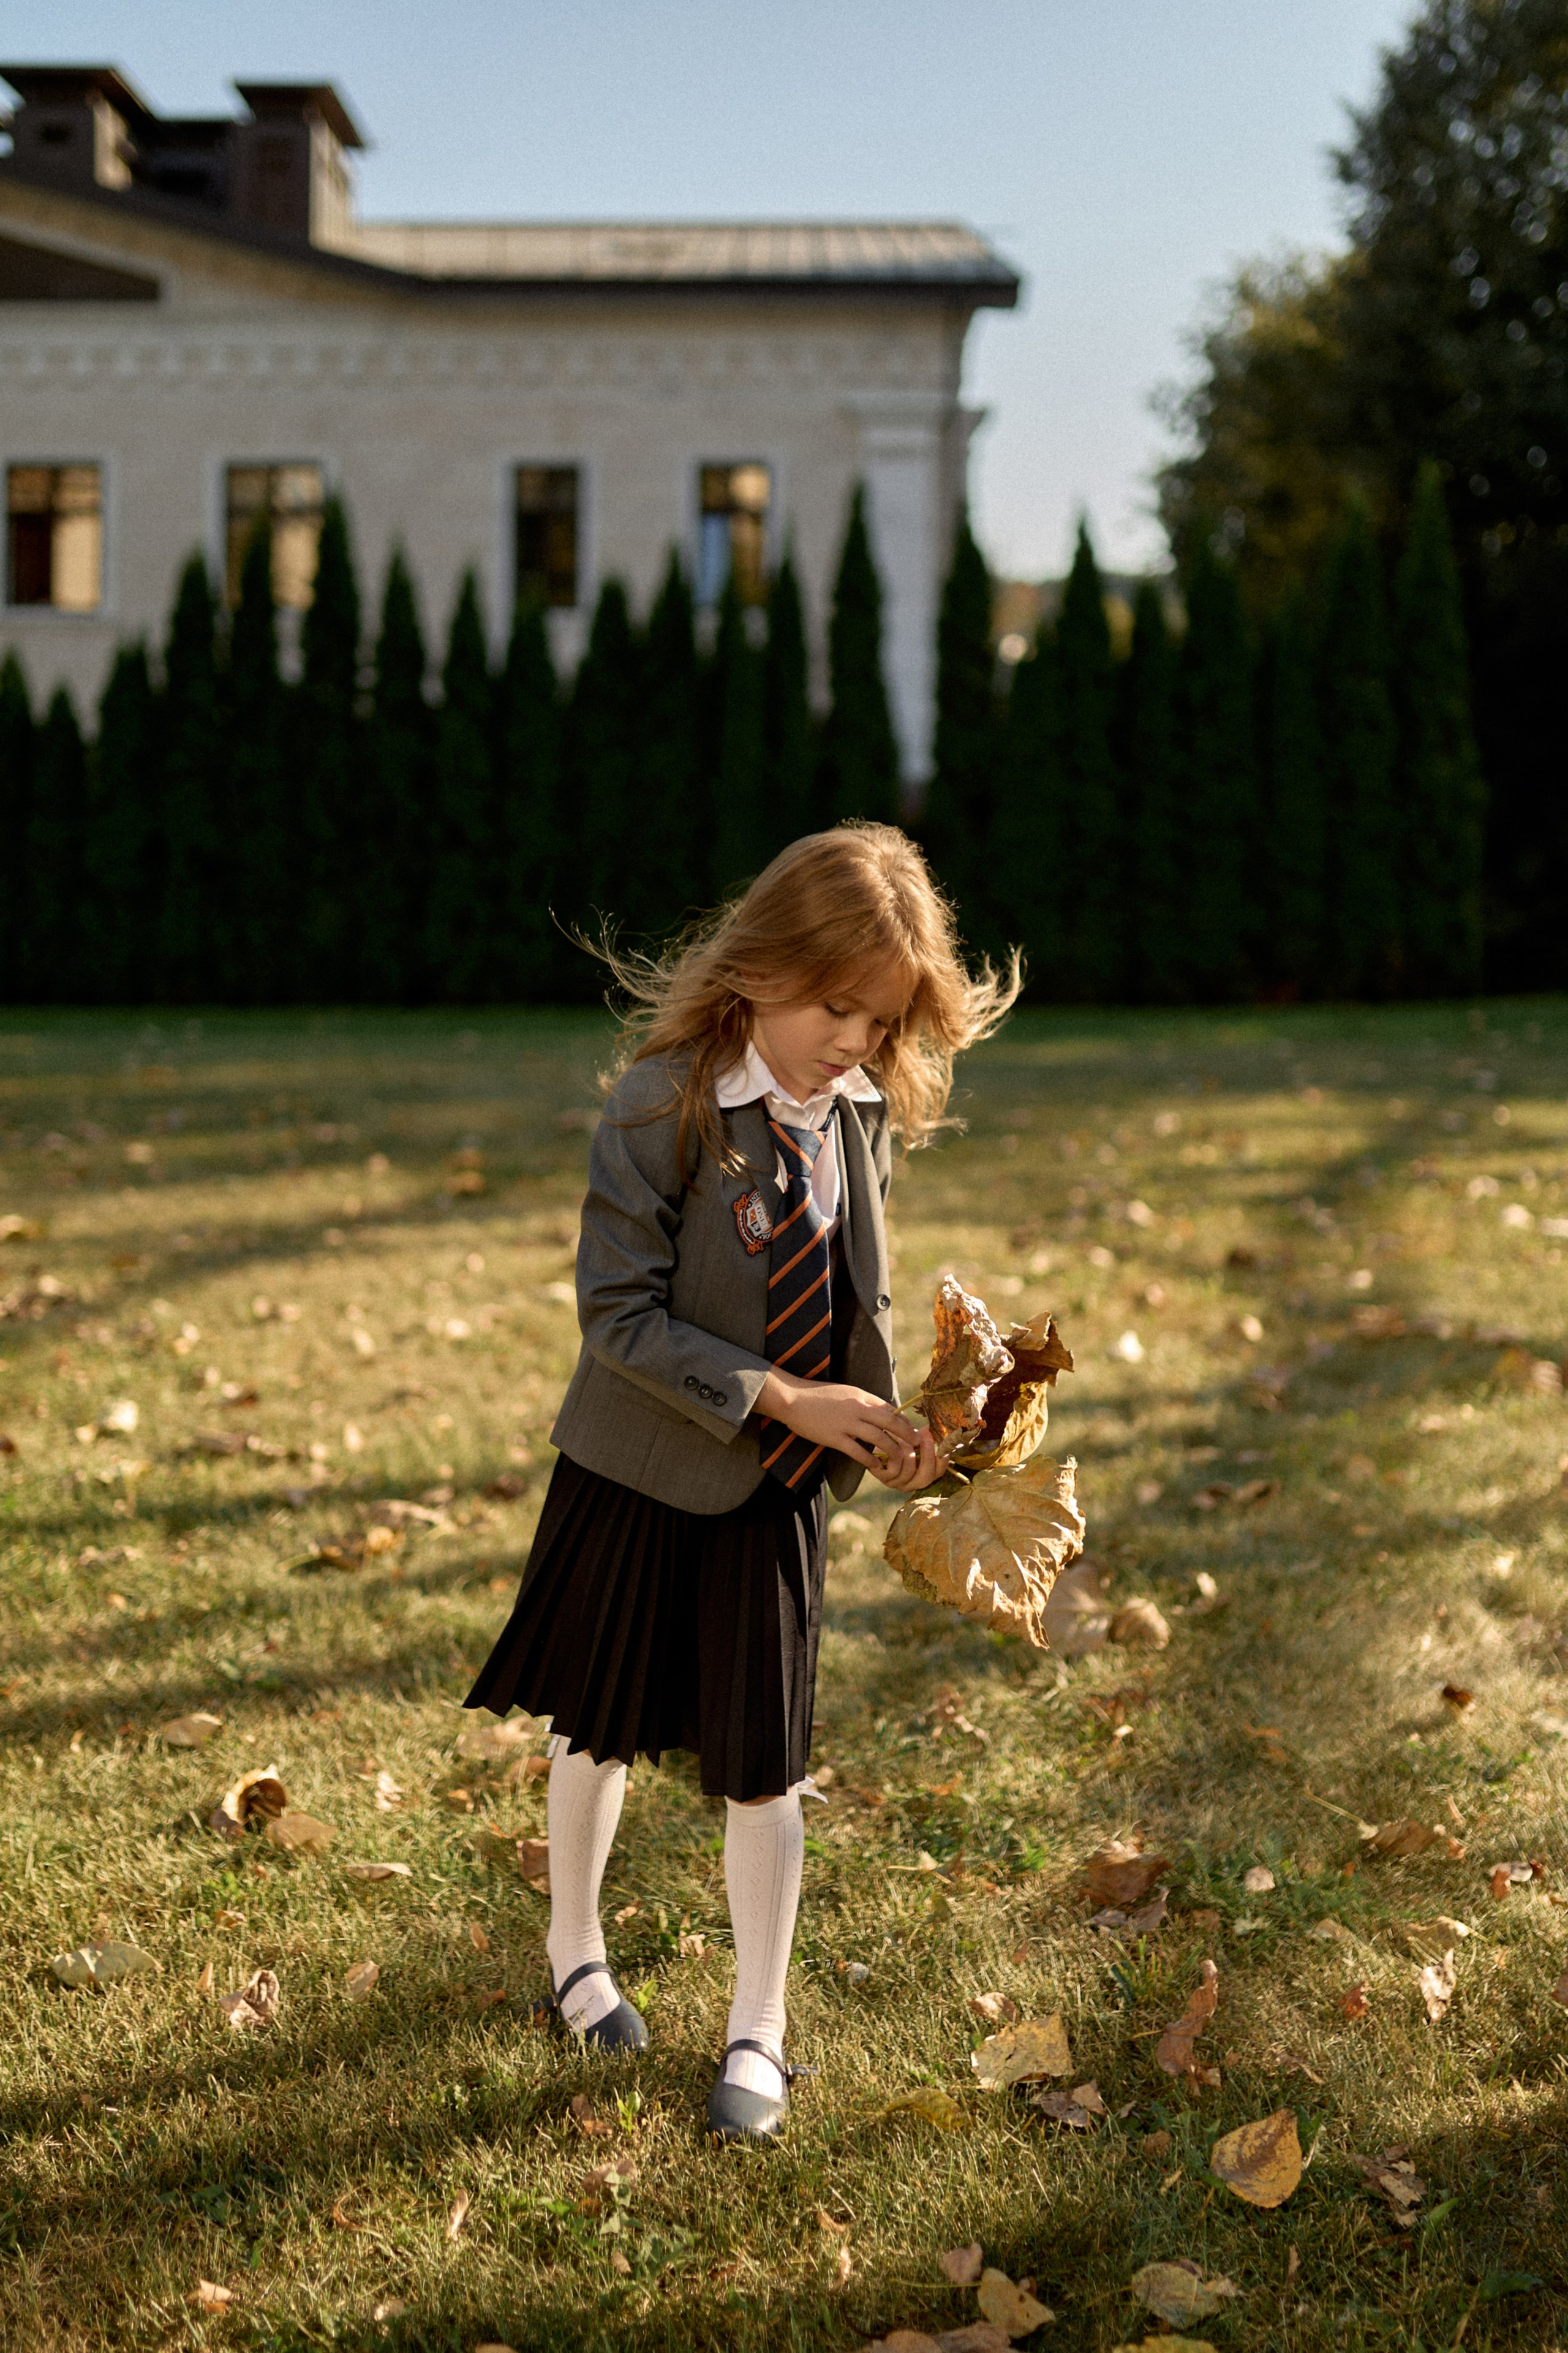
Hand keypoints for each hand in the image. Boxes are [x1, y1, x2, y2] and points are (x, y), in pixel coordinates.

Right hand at [756, 1373, 936, 1488]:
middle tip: (916, 1445)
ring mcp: (846, 1423)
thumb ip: (862, 1401)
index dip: (903, 1421)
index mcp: (861, 1395)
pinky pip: (858, 1451)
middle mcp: (857, 1408)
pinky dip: (870, 1460)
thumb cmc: (817, 1395)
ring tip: (900, 1459)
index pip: (890, 1408)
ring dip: (893, 1450)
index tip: (911, 1431)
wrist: (792, 1398)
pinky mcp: (835, 1437)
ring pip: (879, 1438)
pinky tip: (877, 1466)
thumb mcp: (845, 1392)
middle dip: (907, 1435)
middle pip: (891, 1422)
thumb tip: (880, 1411)